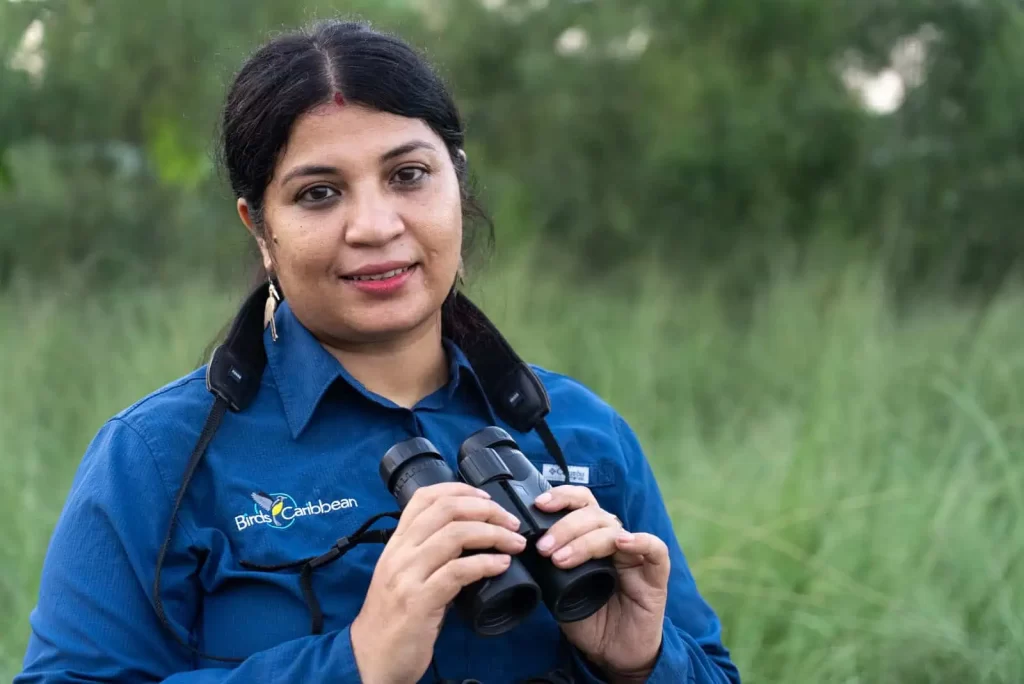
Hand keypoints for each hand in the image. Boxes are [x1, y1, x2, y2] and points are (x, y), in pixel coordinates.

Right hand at [350, 483, 526, 683]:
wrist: (369, 659)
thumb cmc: (393, 620)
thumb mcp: (405, 577)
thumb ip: (430, 557)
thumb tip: (472, 545)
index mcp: (397, 544)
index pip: (424, 497)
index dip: (460, 490)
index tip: (487, 498)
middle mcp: (400, 553)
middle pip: (446, 510)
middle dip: (486, 510)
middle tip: (511, 522)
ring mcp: (407, 575)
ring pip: (456, 535)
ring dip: (494, 534)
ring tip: (514, 543)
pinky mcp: (419, 601)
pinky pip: (458, 571)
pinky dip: (486, 563)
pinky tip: (502, 565)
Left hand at [533, 486, 670, 681]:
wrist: (614, 654)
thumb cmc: (589, 620)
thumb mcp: (560, 591)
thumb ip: (548, 569)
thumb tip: (524, 549)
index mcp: (592, 538)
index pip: (581, 504)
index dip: (562, 498)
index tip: (539, 505)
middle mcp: (614, 541)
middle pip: (593, 514)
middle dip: (565, 527)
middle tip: (544, 549)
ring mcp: (635, 556)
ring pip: (613, 530)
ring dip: (585, 541)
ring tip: (561, 560)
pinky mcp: (655, 575)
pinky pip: (655, 549)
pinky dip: (640, 541)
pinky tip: (622, 542)